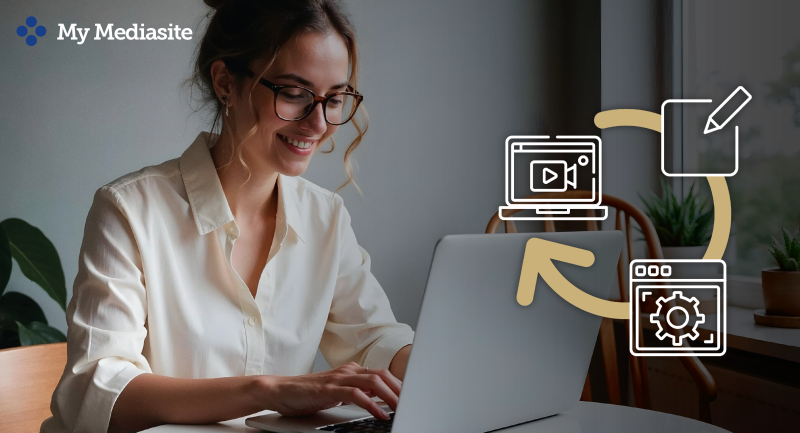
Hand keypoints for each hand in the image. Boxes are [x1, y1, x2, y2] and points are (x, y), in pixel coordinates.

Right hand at [259, 362, 401, 420]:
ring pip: (373, 381)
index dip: (398, 385)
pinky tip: (380, 414)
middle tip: (412, 403)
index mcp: (351, 371)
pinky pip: (356, 394)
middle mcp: (347, 371)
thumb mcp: (336, 393)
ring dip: (390, 396)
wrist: (279, 391)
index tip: (411, 397)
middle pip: (382, 375)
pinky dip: (371, 404)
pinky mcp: (329, 389)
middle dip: (399, 389)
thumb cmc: (306, 394)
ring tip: (401, 409)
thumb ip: (355, 393)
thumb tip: (377, 400)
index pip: (381, 374)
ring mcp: (338, 378)